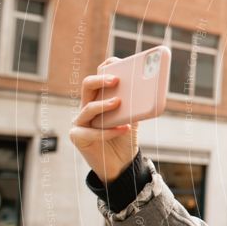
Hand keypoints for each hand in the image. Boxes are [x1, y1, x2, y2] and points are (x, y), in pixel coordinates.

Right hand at [69, 57, 138, 182]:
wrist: (121, 163)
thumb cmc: (126, 138)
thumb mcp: (132, 118)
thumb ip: (135, 105)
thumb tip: (148, 90)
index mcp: (99, 99)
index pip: (98, 78)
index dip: (105, 68)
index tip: (116, 62)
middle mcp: (87, 107)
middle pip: (87, 86)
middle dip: (101, 80)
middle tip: (116, 80)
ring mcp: (80, 122)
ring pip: (88, 108)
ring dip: (104, 105)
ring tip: (119, 102)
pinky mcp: (78, 137)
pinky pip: (92, 132)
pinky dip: (109, 131)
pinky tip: (123, 128)